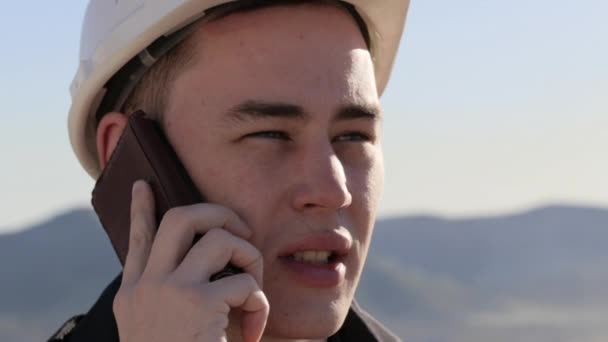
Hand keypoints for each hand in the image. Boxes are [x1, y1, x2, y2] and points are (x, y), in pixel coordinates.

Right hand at [113, 180, 268, 341]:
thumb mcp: (163, 331)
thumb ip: (174, 300)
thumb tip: (212, 271)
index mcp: (134, 296)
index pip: (138, 240)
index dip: (142, 209)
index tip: (144, 185)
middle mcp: (145, 288)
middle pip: (180, 218)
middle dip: (218, 213)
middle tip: (241, 229)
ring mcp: (167, 292)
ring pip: (220, 239)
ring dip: (249, 259)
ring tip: (252, 294)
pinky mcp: (196, 303)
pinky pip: (245, 283)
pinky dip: (259, 305)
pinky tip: (251, 333)